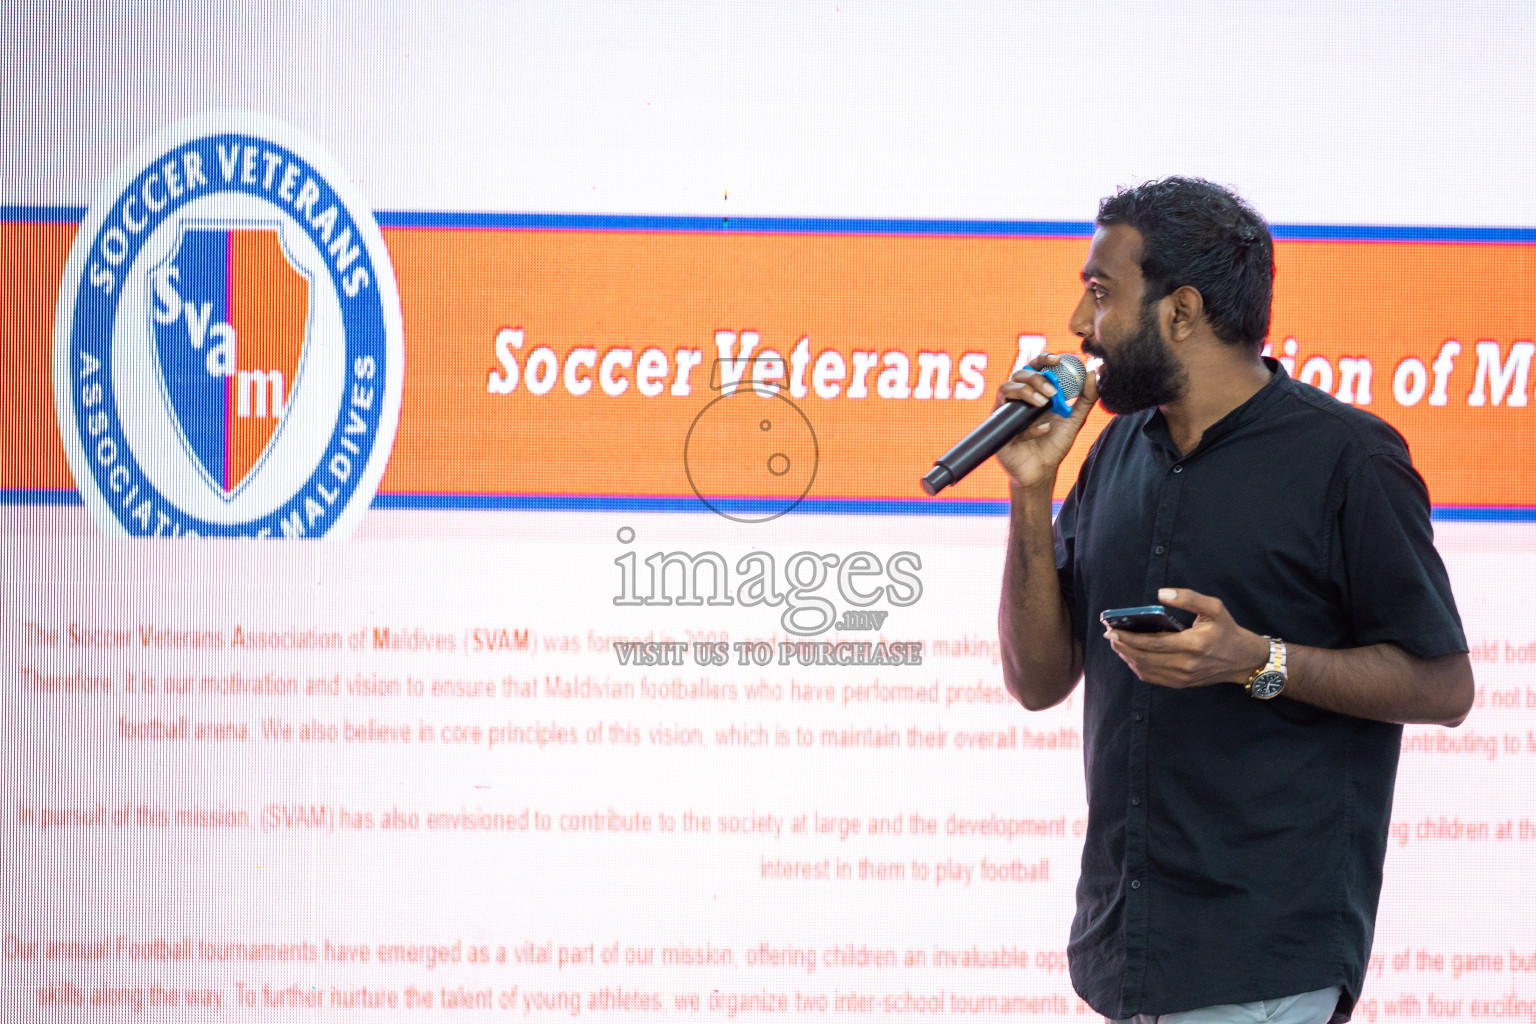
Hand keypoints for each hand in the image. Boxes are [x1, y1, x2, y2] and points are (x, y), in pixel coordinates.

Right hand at [994, 354, 1098, 489]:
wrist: (1042, 471)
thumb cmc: (1054, 443)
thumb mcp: (1074, 419)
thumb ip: (1086, 398)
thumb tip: (1093, 373)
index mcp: (1034, 392)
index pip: (1034, 367)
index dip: (1043, 358)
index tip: (1058, 360)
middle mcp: (1018, 399)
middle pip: (1018, 374)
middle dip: (1036, 378)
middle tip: (1053, 392)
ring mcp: (1006, 413)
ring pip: (1006, 389)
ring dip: (1026, 392)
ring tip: (1044, 404)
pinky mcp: (1000, 430)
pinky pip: (1008, 420)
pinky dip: (1030, 425)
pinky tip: (1044, 430)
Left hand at [1103, 587, 1269, 688]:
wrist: (1243, 660)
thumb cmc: (1227, 630)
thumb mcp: (1214, 608)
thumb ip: (1188, 598)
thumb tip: (1161, 594)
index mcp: (1194, 644)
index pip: (1153, 643)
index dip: (1129, 638)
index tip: (1112, 629)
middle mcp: (1187, 664)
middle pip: (1144, 658)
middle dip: (1123, 647)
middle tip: (1110, 635)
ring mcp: (1183, 677)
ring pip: (1145, 670)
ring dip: (1127, 657)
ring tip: (1117, 644)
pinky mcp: (1181, 684)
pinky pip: (1152, 678)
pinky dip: (1137, 667)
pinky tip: (1131, 656)